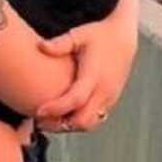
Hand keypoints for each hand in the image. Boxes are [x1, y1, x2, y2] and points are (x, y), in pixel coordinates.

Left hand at [34, 17, 136, 132]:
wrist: (123, 38)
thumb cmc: (98, 35)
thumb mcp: (79, 34)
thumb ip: (61, 43)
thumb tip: (41, 46)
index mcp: (94, 76)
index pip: (75, 99)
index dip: (56, 109)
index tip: (38, 111)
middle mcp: (104, 91)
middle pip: (82, 120)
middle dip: (60, 124)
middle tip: (39, 120)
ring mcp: (109, 98)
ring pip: (89, 124)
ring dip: (69, 126)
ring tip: (49, 119)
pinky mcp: (111, 101)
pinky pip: (94, 119)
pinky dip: (78, 122)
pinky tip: (63, 115)